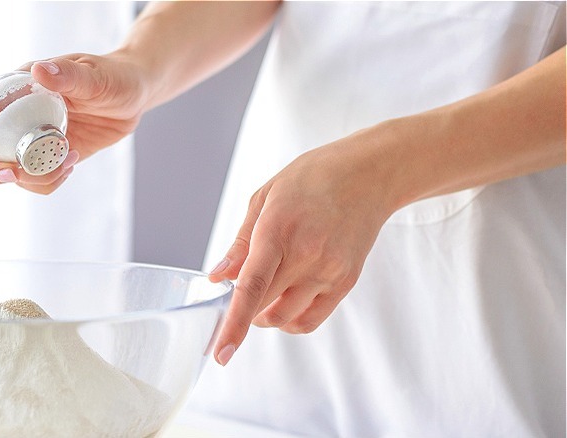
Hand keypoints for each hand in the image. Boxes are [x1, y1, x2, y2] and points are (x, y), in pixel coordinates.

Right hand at [0, 52, 149, 193]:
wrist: (134, 96)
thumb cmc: (113, 76)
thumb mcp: (94, 76)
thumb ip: (67, 75)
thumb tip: (39, 72)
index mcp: (16, 88)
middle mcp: (17, 116)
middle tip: (12, 175)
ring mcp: (32, 140)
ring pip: (9, 171)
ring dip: (30, 178)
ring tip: (67, 163)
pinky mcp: (50, 158)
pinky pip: (36, 180)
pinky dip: (49, 181)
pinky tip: (71, 164)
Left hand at [208, 128, 397, 364]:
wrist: (368, 175)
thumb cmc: (311, 179)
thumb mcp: (264, 197)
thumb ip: (240, 243)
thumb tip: (219, 278)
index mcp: (277, 230)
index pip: (252, 288)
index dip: (234, 324)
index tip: (221, 353)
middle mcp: (305, 255)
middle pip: (263, 305)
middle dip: (242, 308)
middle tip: (238, 293)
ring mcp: (329, 271)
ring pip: (285, 318)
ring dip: (265, 316)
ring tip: (263, 294)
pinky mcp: (345, 282)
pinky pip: (311, 320)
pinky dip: (290, 321)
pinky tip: (284, 303)